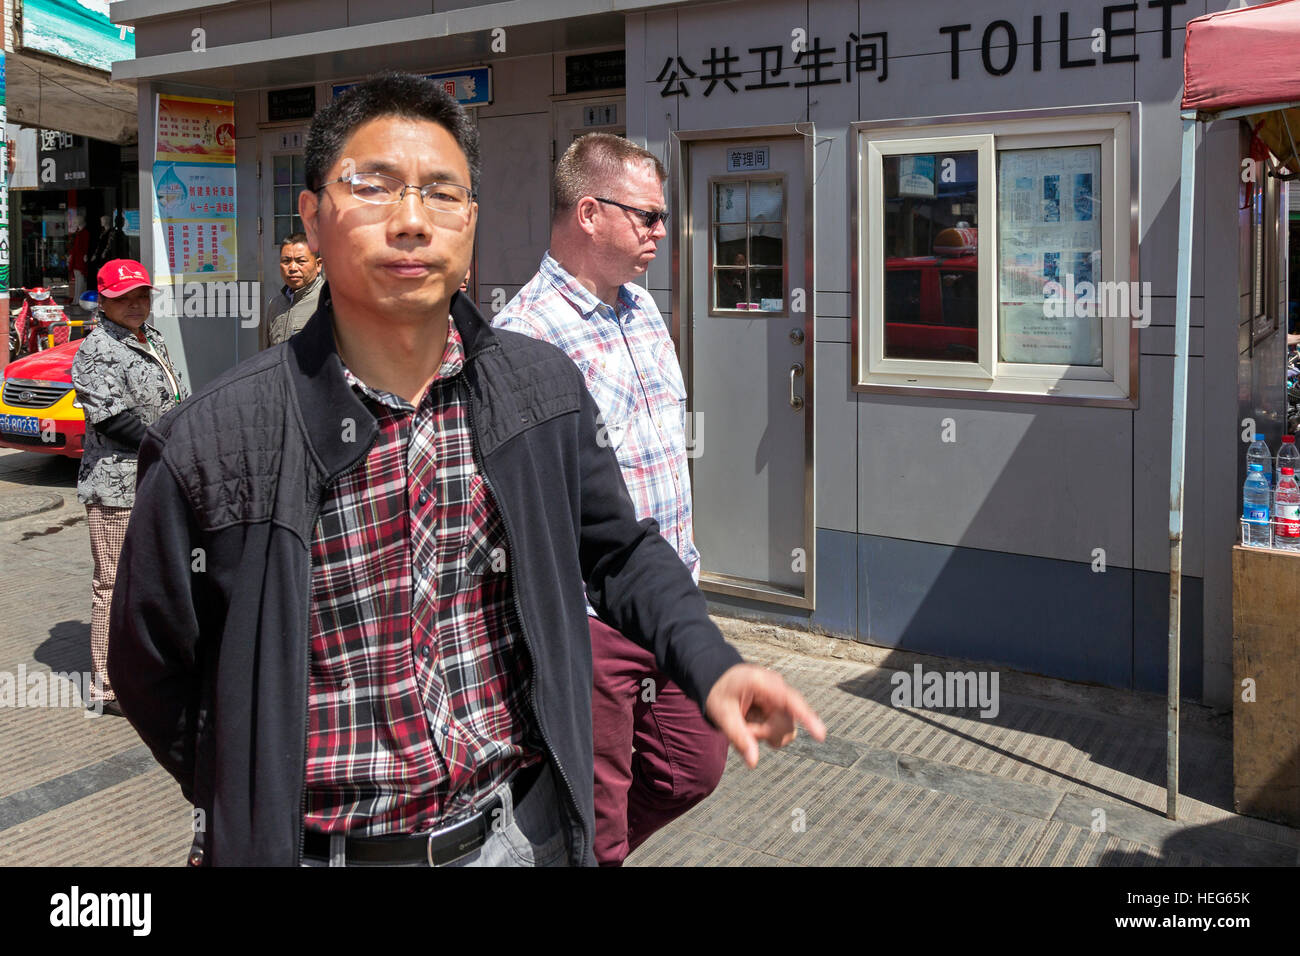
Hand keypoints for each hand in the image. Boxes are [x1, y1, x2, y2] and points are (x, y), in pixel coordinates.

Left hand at [704, 663, 825, 767]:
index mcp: (762, 683)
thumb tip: (753, 762)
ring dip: (765, 734)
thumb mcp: (722, 714)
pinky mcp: (781, 707)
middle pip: (786, 724)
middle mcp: (777, 688)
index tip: (821, 735)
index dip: (807, 718)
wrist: (719, 679)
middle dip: (763, 733)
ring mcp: (781, 698)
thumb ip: (738, 737)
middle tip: (742, 727)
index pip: (790, 701)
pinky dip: (766, 732)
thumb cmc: (719, 692)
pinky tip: (752, 723)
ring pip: (786, 730)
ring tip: (745, 723)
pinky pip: (781, 729)